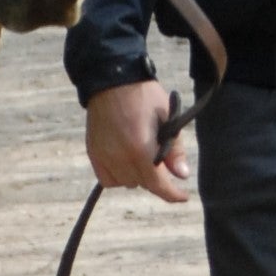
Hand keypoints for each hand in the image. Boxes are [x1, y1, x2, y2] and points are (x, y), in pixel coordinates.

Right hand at [85, 80, 190, 204]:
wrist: (112, 79)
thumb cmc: (144, 96)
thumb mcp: (168, 118)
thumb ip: (174, 149)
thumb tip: (181, 175)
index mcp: (141, 149)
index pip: (158, 185)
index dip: (172, 194)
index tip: (182, 196)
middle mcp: (120, 157)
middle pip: (143, 184)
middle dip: (156, 178)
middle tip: (161, 161)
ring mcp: (104, 156)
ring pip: (126, 183)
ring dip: (137, 176)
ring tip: (141, 157)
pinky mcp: (94, 153)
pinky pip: (108, 179)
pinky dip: (118, 176)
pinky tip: (124, 162)